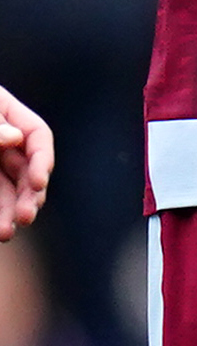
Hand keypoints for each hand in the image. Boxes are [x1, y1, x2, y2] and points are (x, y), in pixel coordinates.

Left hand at [0, 82, 52, 238]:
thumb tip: (15, 137)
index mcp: (5, 114)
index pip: (37, 136)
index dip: (42, 160)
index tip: (37, 182)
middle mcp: (1, 140)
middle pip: (26, 169)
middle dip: (29, 195)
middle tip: (25, 215)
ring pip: (8, 189)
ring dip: (11, 211)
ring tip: (8, 231)